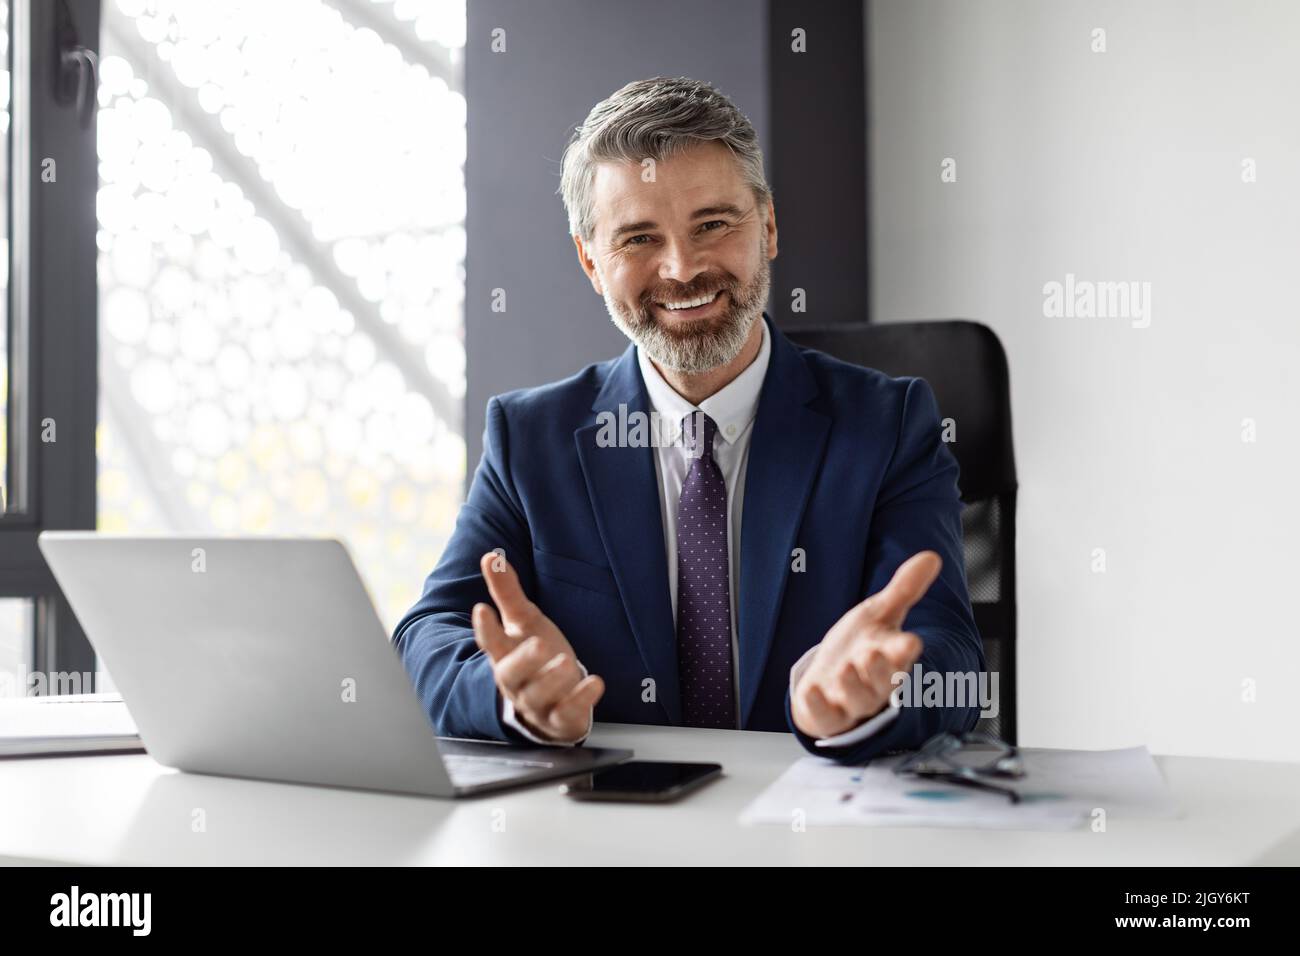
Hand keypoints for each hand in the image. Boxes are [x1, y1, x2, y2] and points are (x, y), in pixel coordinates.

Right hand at [472, 551, 604, 742]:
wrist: (552, 702)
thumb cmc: (534, 657)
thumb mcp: (524, 622)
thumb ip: (507, 592)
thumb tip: (491, 556)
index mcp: (505, 656)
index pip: (491, 643)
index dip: (485, 628)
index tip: (482, 608)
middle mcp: (517, 682)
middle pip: (511, 674)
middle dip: (523, 660)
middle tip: (538, 644)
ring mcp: (538, 703)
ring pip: (538, 696)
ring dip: (552, 680)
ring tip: (566, 663)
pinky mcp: (561, 718)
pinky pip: (568, 713)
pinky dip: (581, 699)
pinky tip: (595, 682)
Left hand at [790, 551, 938, 739]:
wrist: (831, 680)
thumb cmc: (859, 648)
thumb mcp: (878, 614)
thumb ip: (904, 589)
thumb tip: (931, 557)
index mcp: (890, 657)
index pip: (901, 654)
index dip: (905, 649)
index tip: (911, 641)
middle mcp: (874, 682)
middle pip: (884, 681)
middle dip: (881, 670)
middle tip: (873, 654)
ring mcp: (852, 702)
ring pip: (859, 700)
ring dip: (853, 686)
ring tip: (847, 669)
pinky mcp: (828, 716)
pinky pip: (827, 718)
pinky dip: (819, 707)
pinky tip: (812, 691)